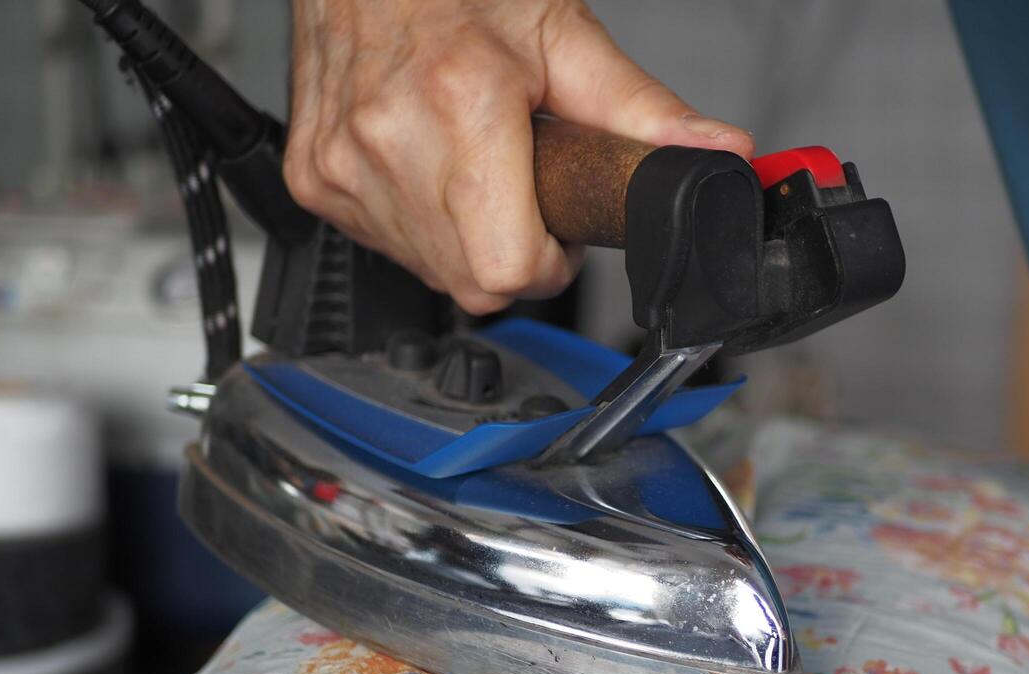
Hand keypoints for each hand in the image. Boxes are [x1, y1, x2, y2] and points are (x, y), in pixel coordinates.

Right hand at [284, 0, 752, 313]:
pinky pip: (382, 245)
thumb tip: (714, 153)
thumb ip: (640, 109)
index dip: (550, 262)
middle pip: (472, 283)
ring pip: (428, 273)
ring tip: (473, 168)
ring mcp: (343, 166)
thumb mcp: (562, 35)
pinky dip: (415, 224)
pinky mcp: (313, 180)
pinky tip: (426, 169)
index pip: (509, 269)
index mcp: (460, 106)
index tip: (558, 228)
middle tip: (522, 189)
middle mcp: (389, 142)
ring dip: (464, 242)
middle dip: (513, 254)